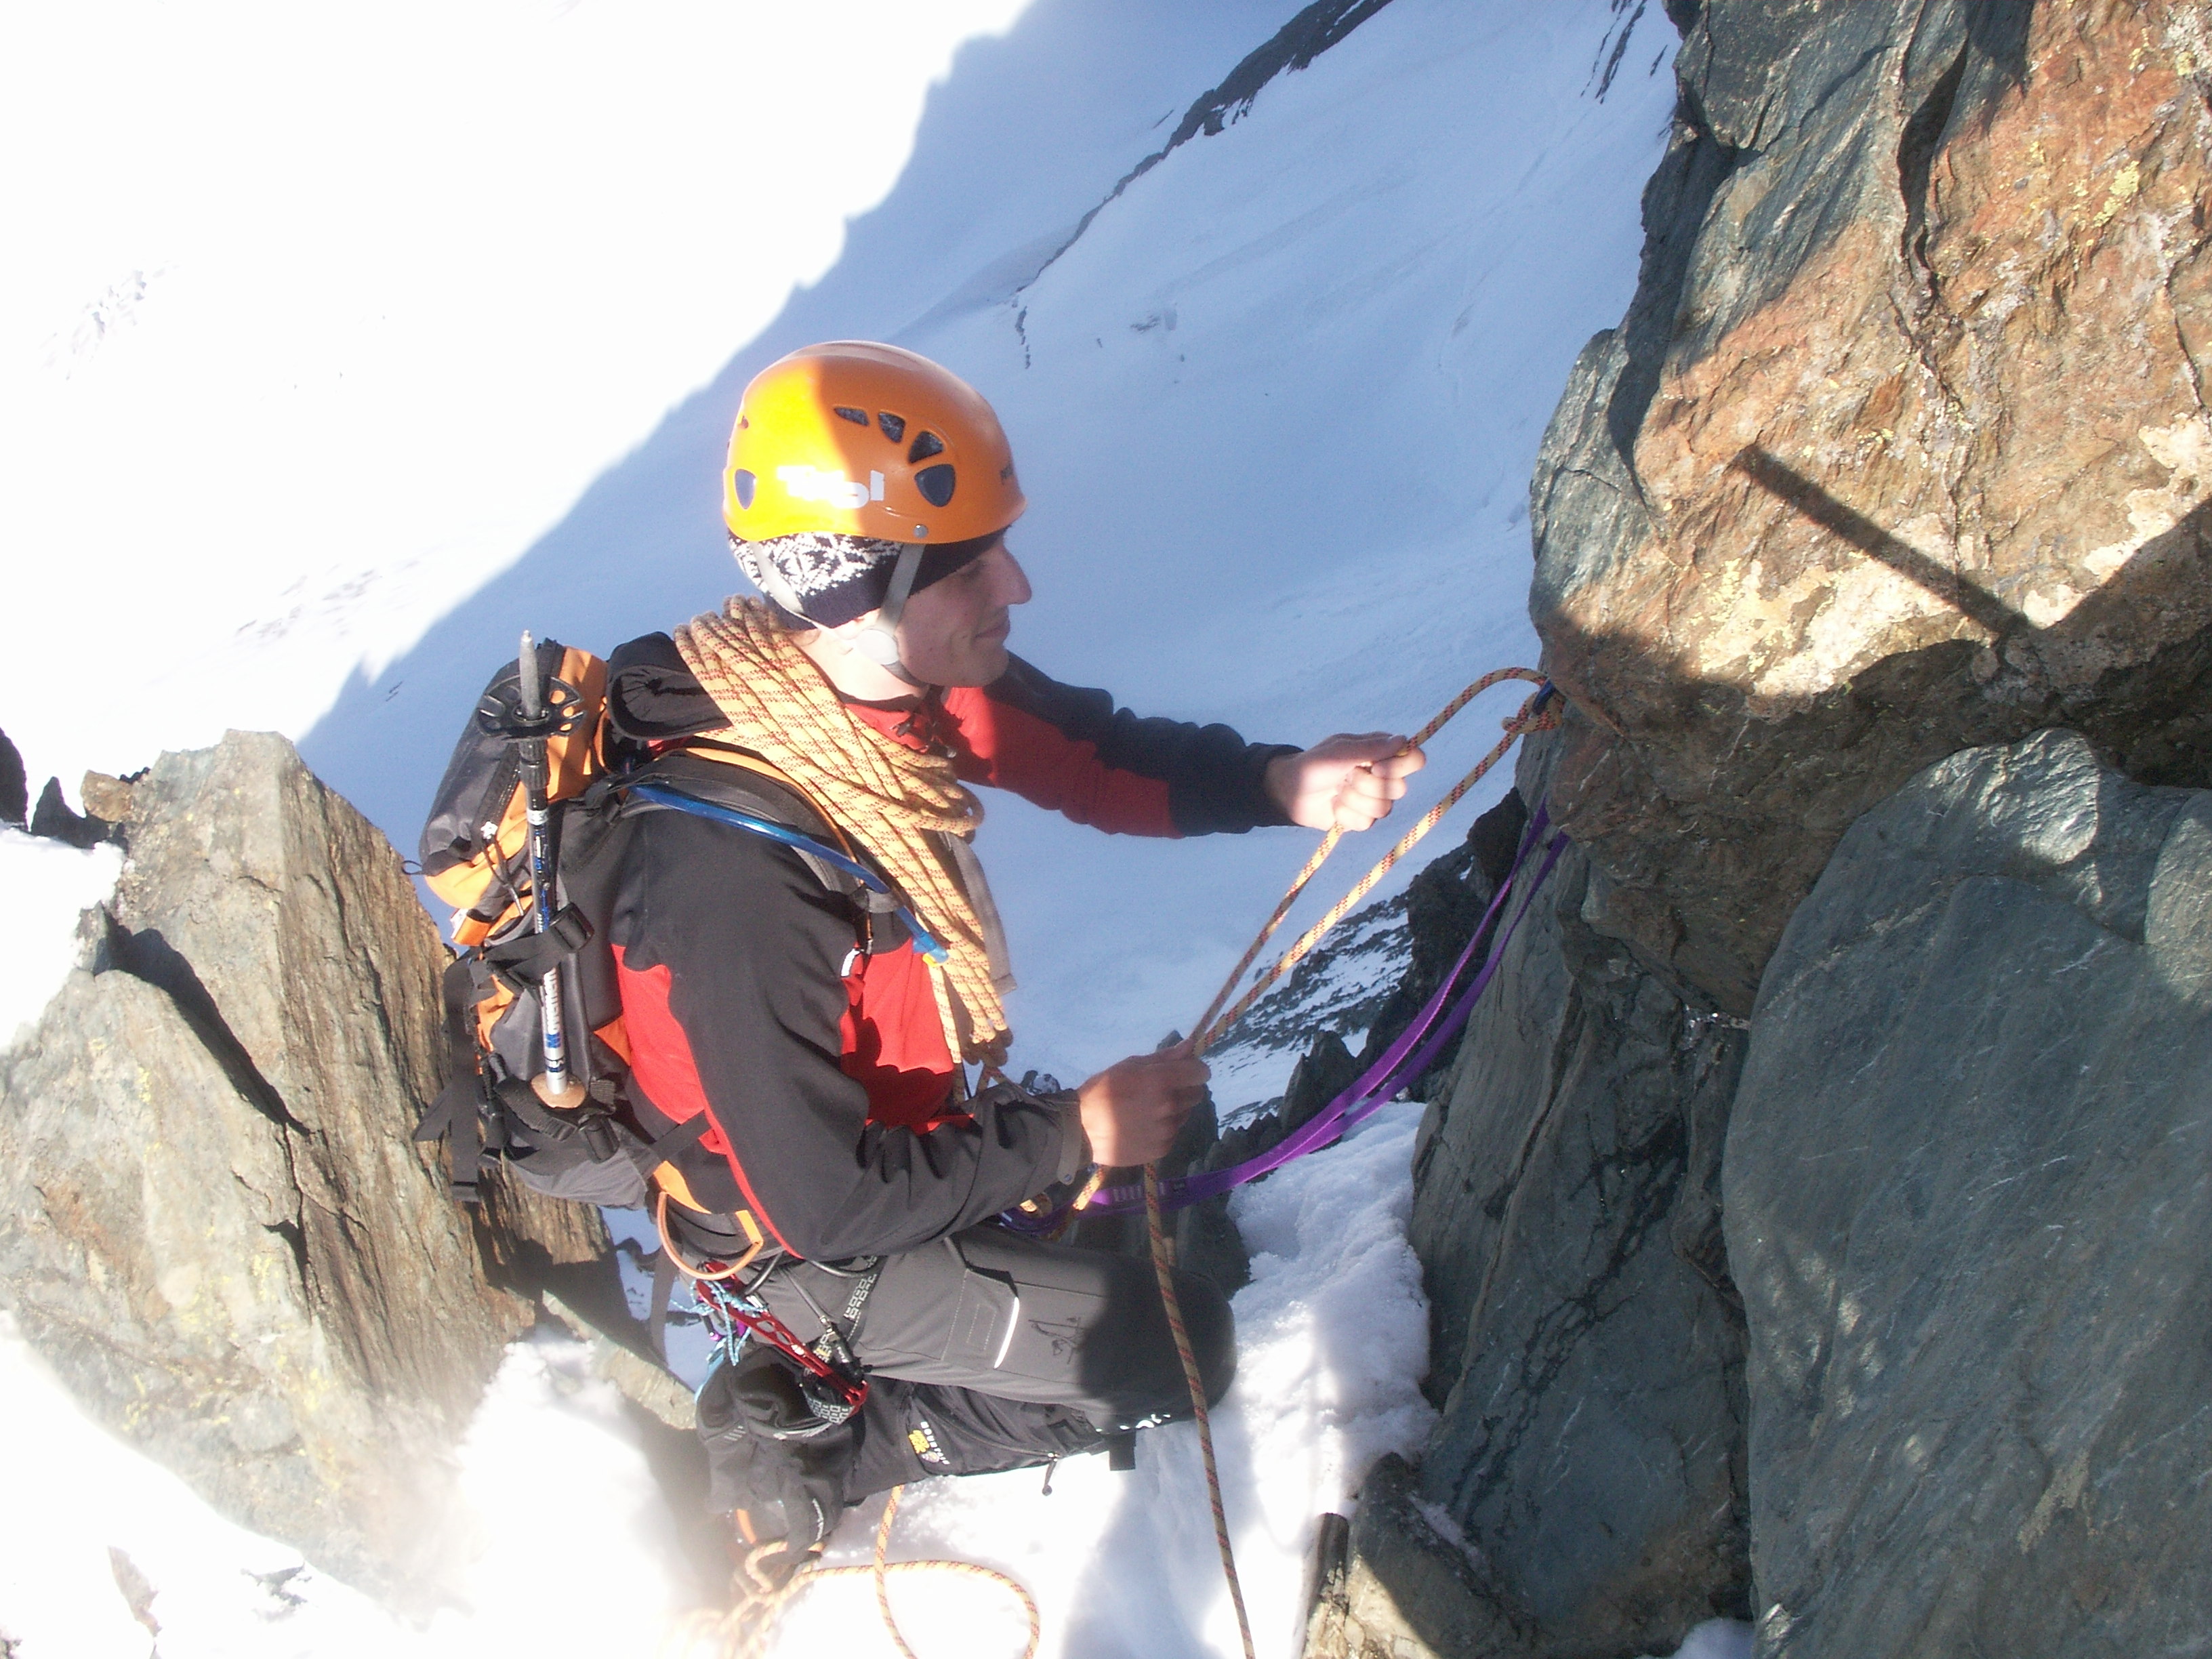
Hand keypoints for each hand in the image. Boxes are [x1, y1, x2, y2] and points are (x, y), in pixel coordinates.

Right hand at [1076, 1043, 1208, 1167]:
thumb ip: (1164, 1057)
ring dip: (1175, 1109)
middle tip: (1162, 1090)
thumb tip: (1190, 1046)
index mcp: (1160, 1081)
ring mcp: (1167, 1130)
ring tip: (1149, 1109)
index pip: (1201, 1073)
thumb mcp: (1130, 1066)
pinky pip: (1174, 1132)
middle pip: (1197, 1093)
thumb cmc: (1102, 1090)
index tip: (1183, 1071)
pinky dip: (1165, 1127)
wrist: (1082, 1130)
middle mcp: (1169, 1106)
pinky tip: (1144, 1125)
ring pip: (1185, 1113)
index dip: (1194, 1070)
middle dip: (1185, 1089)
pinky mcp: (1162, 1148)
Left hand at [1265, 732, 1426, 830]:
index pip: (1414, 759)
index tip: (1375, 767)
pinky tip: (1334, 806)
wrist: (1291, 790)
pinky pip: (1366, 823)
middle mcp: (1384, 776)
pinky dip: (1345, 815)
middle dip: (1367, 786)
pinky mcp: (1362, 819)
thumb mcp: (1340, 751)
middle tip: (1346, 777)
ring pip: (1383, 809)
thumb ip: (1371, 748)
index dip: (1399, 767)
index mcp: (1382, 753)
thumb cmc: (1315, 764)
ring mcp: (1374, 799)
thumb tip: (1403, 740)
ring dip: (1353, 800)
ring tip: (1337, 791)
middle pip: (1400, 789)